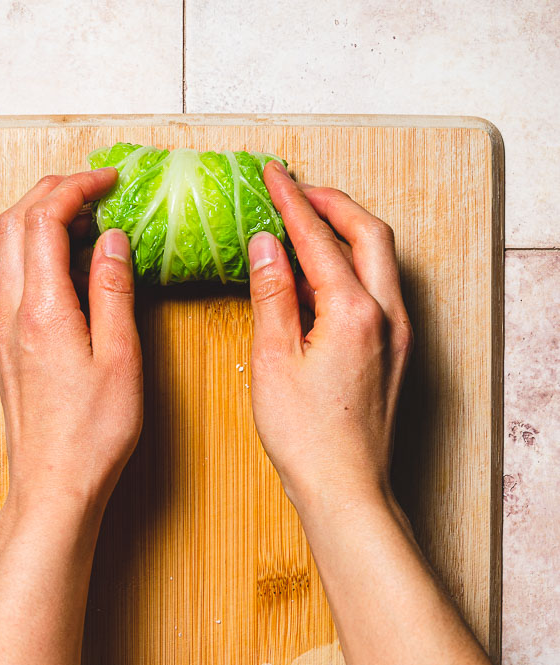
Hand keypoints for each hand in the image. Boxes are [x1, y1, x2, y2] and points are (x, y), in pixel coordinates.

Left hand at [0, 169, 141, 530]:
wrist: (53, 487)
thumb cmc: (90, 437)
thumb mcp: (120, 359)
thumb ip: (114, 291)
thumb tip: (112, 241)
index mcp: (41, 310)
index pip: (44, 219)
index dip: (76, 187)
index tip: (109, 179)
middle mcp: (11, 314)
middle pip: (14, 223)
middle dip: (52, 191)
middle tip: (95, 187)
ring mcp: (4, 331)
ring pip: (9, 250)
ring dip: (41, 221)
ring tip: (89, 223)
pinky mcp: (8, 349)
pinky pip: (15, 281)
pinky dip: (40, 255)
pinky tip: (75, 271)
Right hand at [247, 164, 411, 522]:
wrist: (346, 488)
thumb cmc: (307, 438)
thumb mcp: (273, 361)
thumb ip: (272, 295)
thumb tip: (266, 245)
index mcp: (354, 312)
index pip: (319, 239)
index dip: (292, 203)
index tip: (272, 176)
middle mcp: (387, 315)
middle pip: (368, 234)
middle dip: (333, 204)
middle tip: (297, 189)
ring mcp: (398, 334)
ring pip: (380, 260)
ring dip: (347, 232)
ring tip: (307, 224)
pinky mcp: (396, 353)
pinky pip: (380, 290)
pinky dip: (353, 267)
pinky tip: (323, 277)